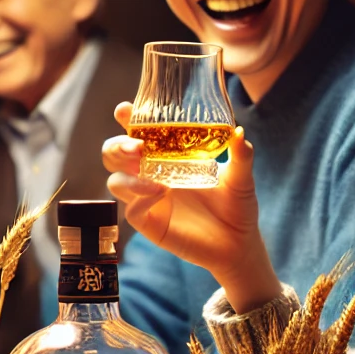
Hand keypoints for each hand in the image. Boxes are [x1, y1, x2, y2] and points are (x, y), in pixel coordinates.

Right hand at [101, 101, 280, 312]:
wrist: (239, 243)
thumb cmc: (237, 205)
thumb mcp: (241, 177)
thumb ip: (240, 155)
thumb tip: (238, 133)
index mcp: (166, 155)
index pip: (137, 131)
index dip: (126, 118)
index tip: (125, 110)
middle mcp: (151, 174)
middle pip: (113, 154)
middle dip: (117, 146)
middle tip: (137, 146)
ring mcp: (147, 199)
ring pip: (116, 182)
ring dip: (127, 176)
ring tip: (153, 176)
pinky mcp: (149, 223)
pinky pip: (131, 210)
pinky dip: (141, 200)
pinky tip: (162, 194)